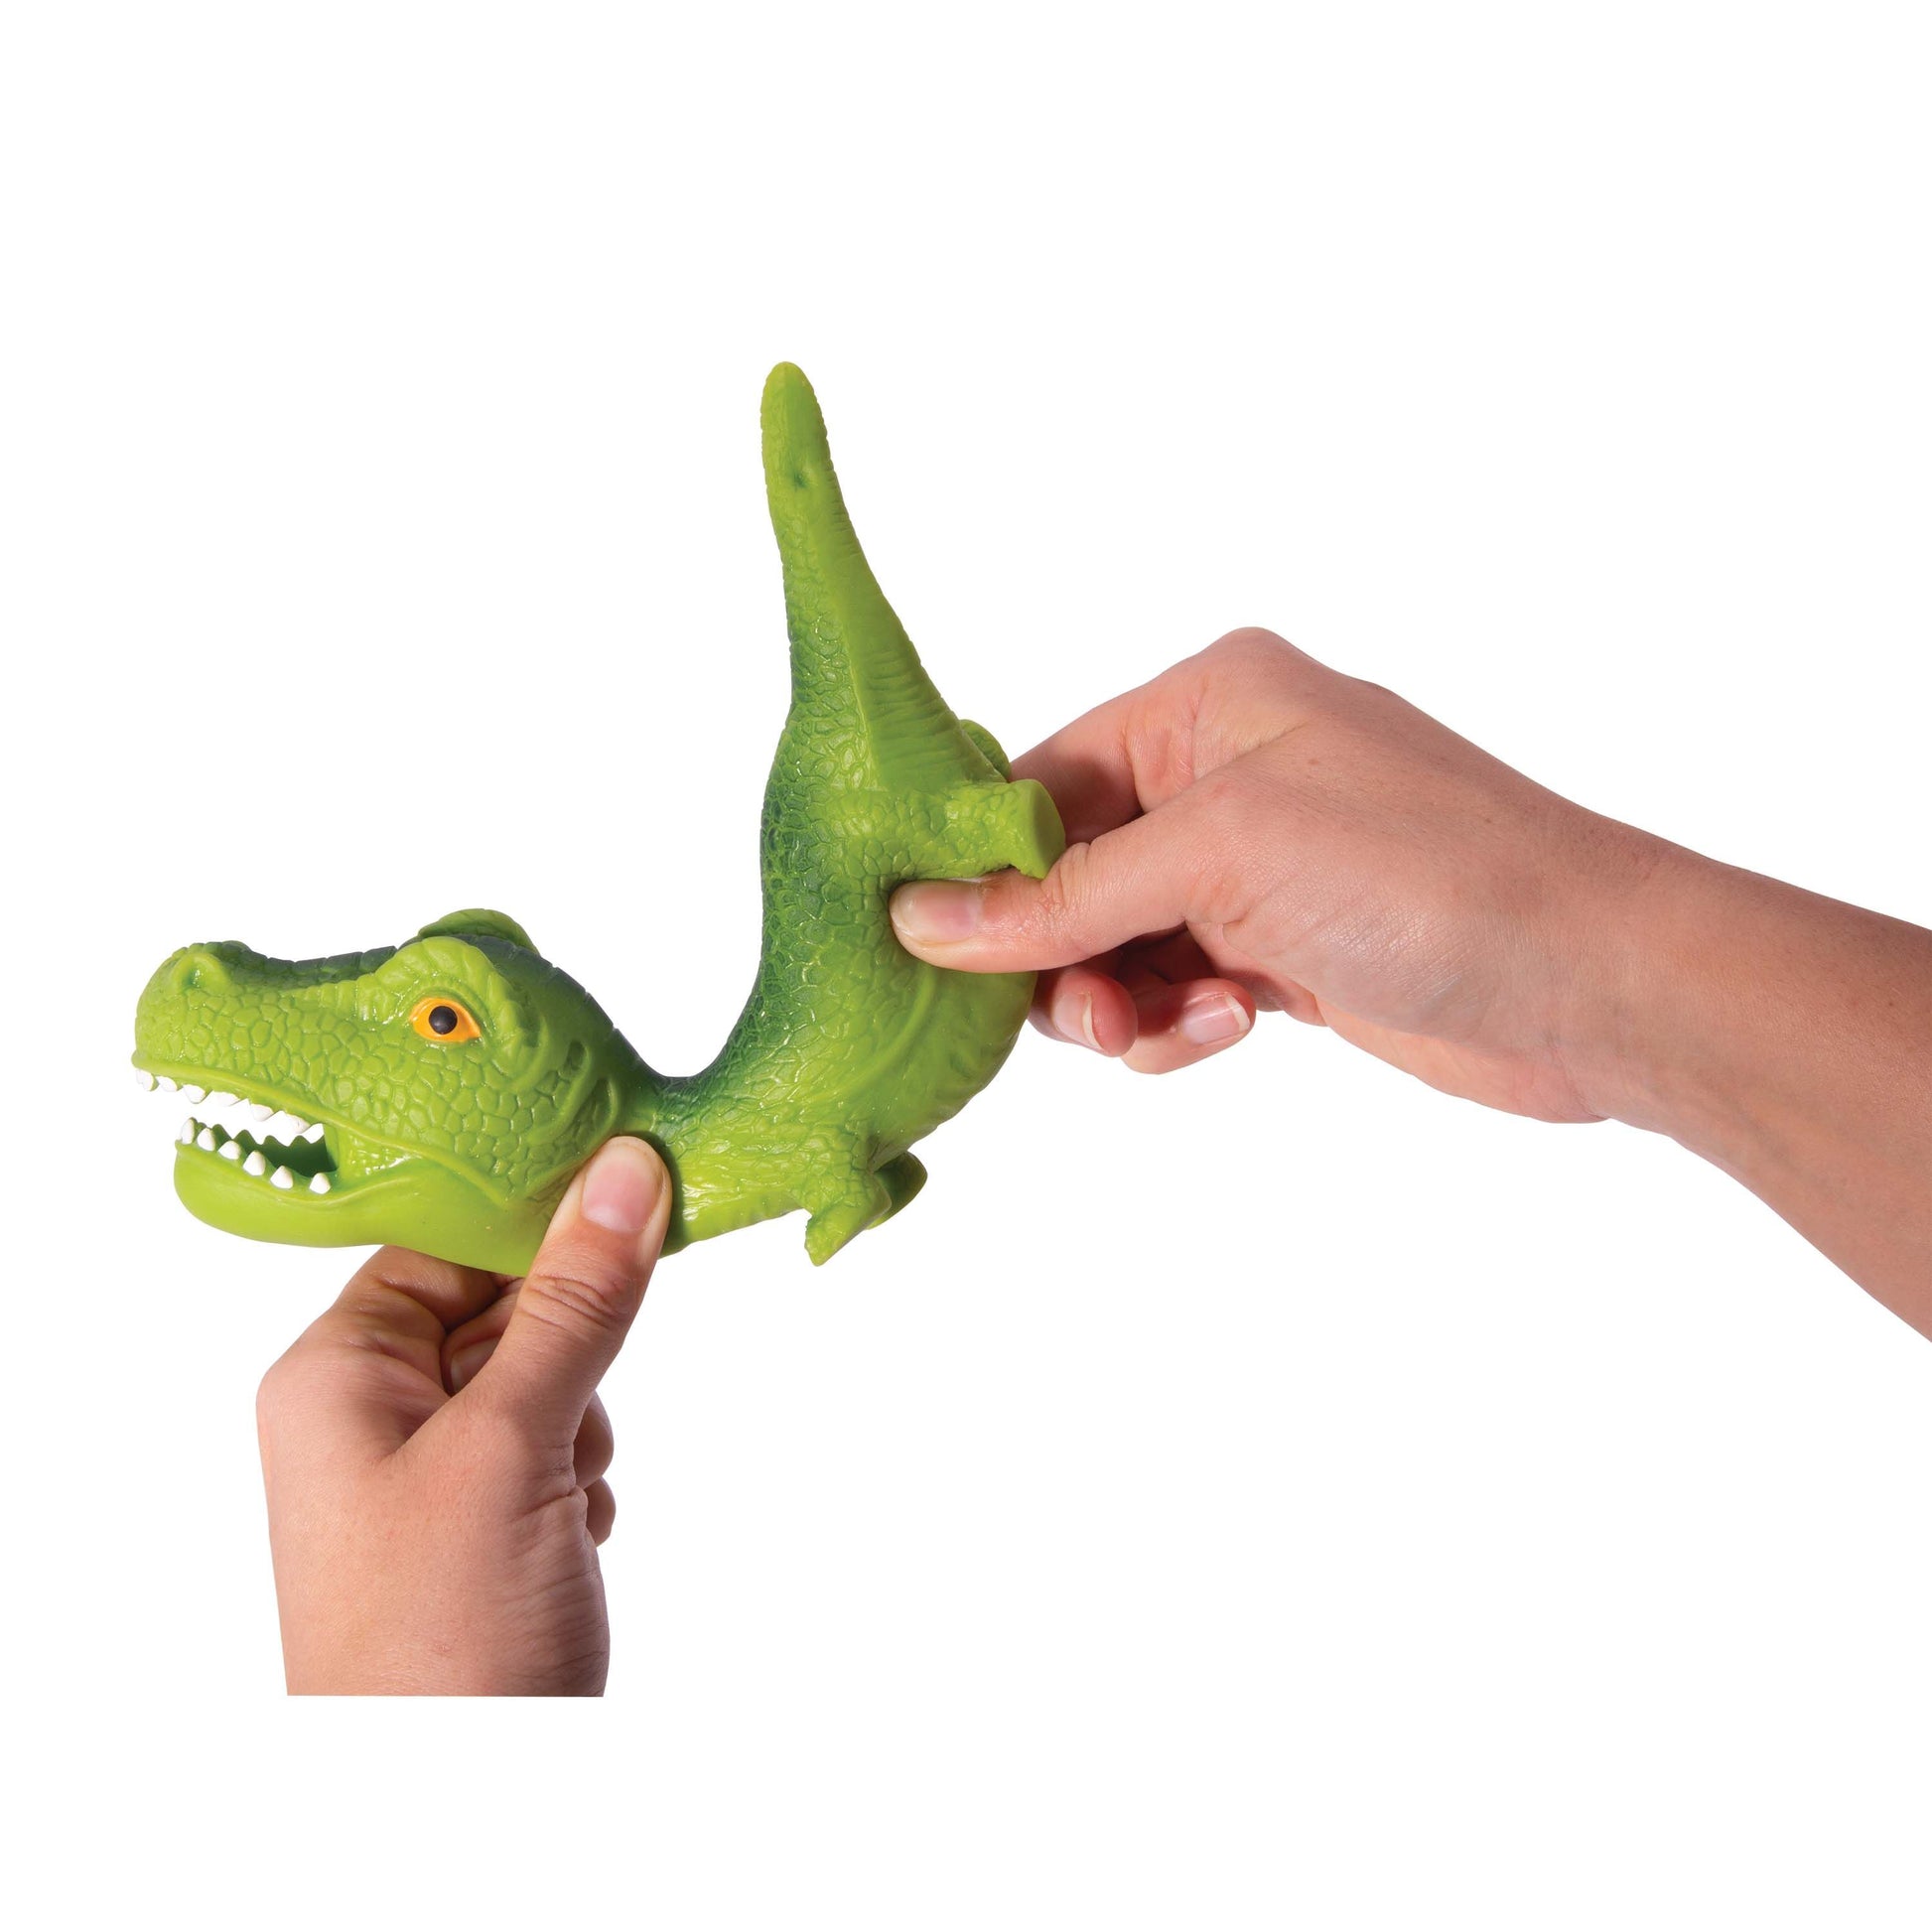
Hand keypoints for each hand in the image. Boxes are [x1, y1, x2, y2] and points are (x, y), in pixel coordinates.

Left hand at [255, 1136, 671, 1694]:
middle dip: (568, 1349)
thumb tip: (627, 1166)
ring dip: (584, 1421)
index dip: (534, 1218)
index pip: (443, 1241)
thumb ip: (574, 1303)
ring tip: (567, 1498)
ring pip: (545, 1375)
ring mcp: (427, 1475)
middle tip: (573, 1419)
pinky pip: (555, 1445)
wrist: (460, 1823)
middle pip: (503, 1304)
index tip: (630, 1192)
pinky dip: (584, 1475)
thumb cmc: (444, 1635)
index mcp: (336, 1375)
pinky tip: (577, 1532)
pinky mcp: (481, 1526)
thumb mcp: (512, 1448)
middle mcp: (370, 1414)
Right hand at [892, 629, 1931, 1321]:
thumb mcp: (1222, 855)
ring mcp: (1259, 865)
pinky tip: (1234, 1028)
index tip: (933, 949)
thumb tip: (921, 917)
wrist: (1590, 979)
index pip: (1039, 778)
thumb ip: (1065, 894)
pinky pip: (1177, 989)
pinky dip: (1180, 1025)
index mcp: (1207, 702)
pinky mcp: (1286, 947)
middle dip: (1059, 954)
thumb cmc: (1428, 871)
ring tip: (1176, 1029)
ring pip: (1116, 945)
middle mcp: (1226, 772)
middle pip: (1067, 873)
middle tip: (1087, 1018)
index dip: (982, 868)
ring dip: (1122, 1001)